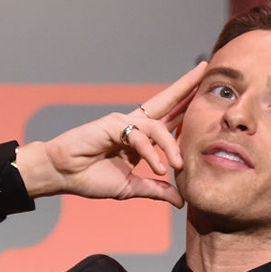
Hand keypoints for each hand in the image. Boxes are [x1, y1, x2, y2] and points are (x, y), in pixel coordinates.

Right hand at [11, 62, 206, 203]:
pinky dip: (151, 153)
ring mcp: (124, 122)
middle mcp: (134, 125)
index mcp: (140, 139)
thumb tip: (181, 201)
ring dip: (171, 147)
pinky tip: (158, 168)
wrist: (63, 175)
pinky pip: (140, 136)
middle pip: (166, 101)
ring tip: (177, 167)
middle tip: (207, 70)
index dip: (186, 108)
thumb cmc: (90, 179)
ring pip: (158, 127)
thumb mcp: (131, 188)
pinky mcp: (113, 123)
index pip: (169, 119)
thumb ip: (156, 191)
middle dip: (187, 86)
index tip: (205, 97)